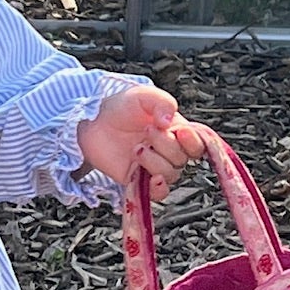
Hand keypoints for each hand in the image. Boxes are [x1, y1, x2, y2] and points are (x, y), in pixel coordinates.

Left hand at [77, 86, 205, 201]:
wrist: (93, 122)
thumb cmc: (120, 107)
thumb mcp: (143, 96)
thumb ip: (162, 103)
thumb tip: (169, 121)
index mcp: (175, 131)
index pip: (197, 144)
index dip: (193, 141)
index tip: (179, 131)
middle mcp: (168, 151)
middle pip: (182, 159)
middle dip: (166, 145)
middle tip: (147, 131)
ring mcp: (153, 166)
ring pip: (170, 174)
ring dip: (155, 161)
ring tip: (136, 148)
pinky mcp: (138, 180)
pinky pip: (158, 194)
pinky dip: (159, 189)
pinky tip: (153, 179)